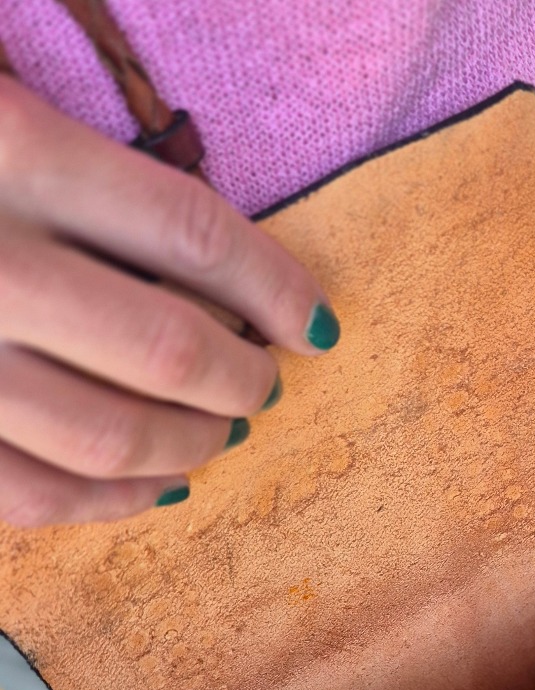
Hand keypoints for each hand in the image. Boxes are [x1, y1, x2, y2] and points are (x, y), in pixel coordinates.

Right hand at [0, 77, 337, 526]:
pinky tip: (161, 490)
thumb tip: (217, 273)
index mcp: (9, 152)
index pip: (192, 233)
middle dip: (242, 379)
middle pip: (169, 350)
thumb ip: (84, 178)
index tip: (315, 323)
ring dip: (192, 446)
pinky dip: (114, 504)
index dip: (276, 287)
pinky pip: (34, 497)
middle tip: (264, 383)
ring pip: (110, 437)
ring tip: (223, 434)